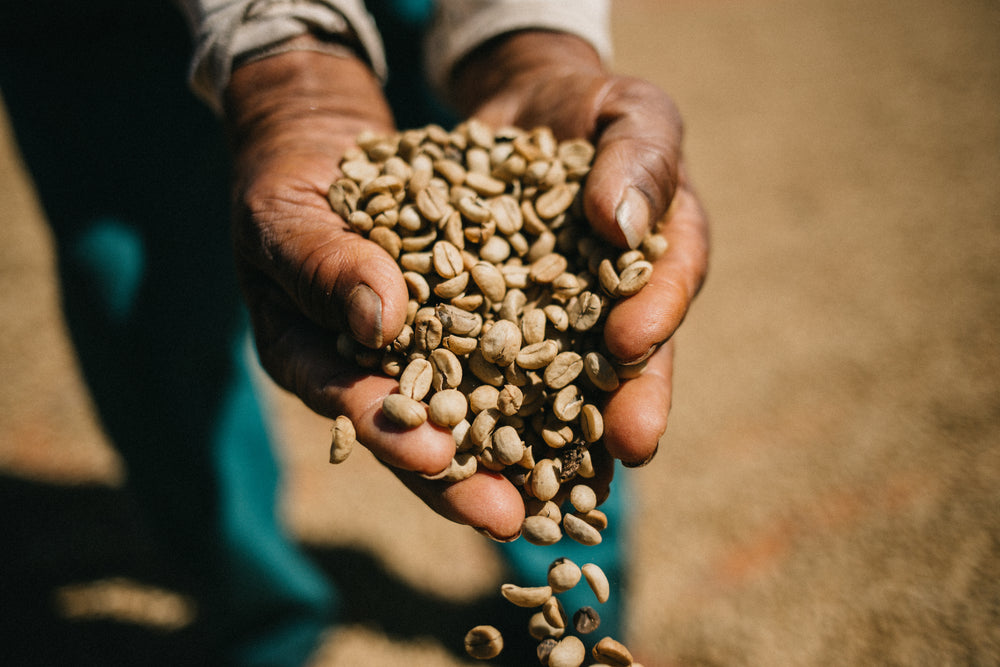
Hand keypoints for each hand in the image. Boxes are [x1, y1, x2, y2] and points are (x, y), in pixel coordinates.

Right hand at [225, 44, 525, 538]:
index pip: (349, 402)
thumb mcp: (288, 211)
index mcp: (311, 354)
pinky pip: (514, 347)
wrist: (328, 148)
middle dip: (466, 471)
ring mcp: (427, 346)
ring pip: (474, 401)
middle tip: (512, 517)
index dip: (390, 431)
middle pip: (419, 426)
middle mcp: (374, 366)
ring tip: (571, 488)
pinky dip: (551, 375)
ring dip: (522, 442)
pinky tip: (596, 402)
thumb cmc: (289, 179)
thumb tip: (379, 320)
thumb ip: (322, 264)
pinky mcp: (476, 314)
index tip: (434, 457)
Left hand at [451, 31, 710, 467]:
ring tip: (547, 482)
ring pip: (562, 382)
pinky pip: (494, 368)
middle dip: (624, 403)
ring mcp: (561, 324)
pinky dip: (482, 404)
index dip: (653, 316)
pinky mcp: (502, 330)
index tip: (629, 343)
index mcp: (662, 257)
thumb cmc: (590, 111)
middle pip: (627, 361)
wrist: (524, 115)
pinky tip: (464, 441)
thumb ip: (641, 160)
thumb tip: (621, 227)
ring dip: (555, 432)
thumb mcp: (629, 114)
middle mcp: (617, 306)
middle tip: (625, 450)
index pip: (666, 287)